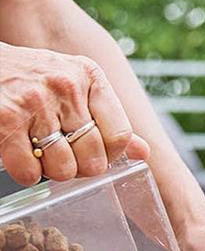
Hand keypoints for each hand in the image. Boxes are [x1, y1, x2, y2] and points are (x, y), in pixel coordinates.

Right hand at [0, 41, 148, 184]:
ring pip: (63, 168)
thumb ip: (109, 119)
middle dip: (80, 167)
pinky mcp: (5, 119)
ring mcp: (35, 102)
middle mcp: (67, 86)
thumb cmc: (32, 78)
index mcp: (90, 77)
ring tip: (41, 153)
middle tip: (64, 156)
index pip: (120, 135)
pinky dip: (26, 173)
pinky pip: (29, 171)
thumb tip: (144, 153)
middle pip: (94, 157)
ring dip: (51, 171)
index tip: (95, 153)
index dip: (109, 155)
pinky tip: (21, 155)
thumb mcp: (75, 85)